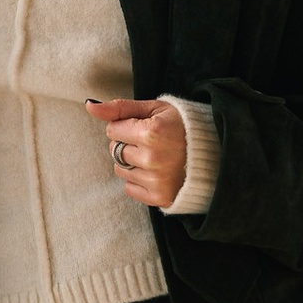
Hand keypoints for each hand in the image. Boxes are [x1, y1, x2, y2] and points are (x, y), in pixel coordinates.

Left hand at [84, 94, 190, 212]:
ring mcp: (156, 180)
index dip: (126, 126)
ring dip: (132, 162)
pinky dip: (138, 180)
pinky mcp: (159, 196)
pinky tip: (156, 172)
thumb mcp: (154, 109)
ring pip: (119, 169)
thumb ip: (120, 107)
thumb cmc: (181, 126)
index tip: (145, 127)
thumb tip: (89, 106)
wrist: (213, 153)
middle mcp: (152, 158)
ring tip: (155, 157)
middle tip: (151, 142)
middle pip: (114, 150)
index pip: (112, 130)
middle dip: (127, 144)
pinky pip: (129, 188)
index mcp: (152, 132)